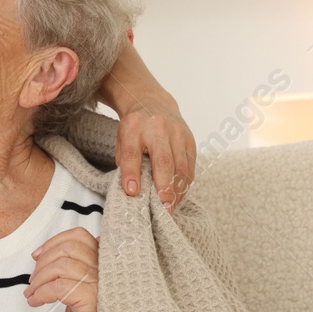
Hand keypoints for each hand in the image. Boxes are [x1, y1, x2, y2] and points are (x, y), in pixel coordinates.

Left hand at [25, 228, 99, 311]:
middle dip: (43, 263)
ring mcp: (103, 287)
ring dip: (39, 280)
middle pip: (69, 249)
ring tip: (32, 293)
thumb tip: (44, 252)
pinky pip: (60, 288)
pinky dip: (41, 293)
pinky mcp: (93, 303)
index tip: (37, 256)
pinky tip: (35, 302)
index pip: (80, 236)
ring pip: (62, 267)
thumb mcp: (76, 286)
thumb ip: (70, 265)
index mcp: (105, 264)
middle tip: (32, 280)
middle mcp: (108, 272)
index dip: (54, 242)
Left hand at [114, 93, 196, 212]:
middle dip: (164, 186)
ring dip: (177, 190)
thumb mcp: (121, 138)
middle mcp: (158, 128)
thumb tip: (133, 190)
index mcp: (134, 127)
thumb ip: (125, 160)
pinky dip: (185, 184)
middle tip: (163, 208)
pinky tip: (179, 196)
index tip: (132, 192)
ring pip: (181, 165)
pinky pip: (190, 166)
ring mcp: (177, 133)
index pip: (131, 153)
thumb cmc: (134, 128)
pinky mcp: (190, 139)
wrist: (153, 103)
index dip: (131, 173)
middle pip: (163, 160)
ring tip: (171, 207)